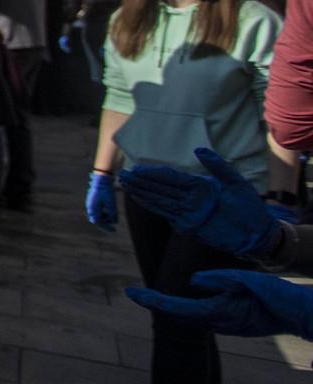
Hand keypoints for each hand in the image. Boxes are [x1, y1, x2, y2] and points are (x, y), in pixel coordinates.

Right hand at [86, 171, 119, 228]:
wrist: (101, 178)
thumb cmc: (106, 190)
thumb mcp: (111, 203)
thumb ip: (112, 213)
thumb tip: (114, 222)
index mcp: (93, 208)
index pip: (98, 222)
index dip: (106, 227)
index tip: (114, 230)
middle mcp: (90, 207)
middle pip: (96, 219)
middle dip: (104, 223)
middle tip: (112, 225)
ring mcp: (90, 203)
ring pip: (96, 214)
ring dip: (104, 217)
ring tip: (112, 216)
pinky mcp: (92, 199)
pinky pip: (96, 210)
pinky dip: (103, 212)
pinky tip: (108, 210)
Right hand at [120, 150, 279, 256]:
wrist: (258, 233)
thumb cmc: (251, 207)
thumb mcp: (237, 183)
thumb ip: (218, 166)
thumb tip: (198, 150)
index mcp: (201, 185)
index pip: (172, 177)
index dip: (154, 173)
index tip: (137, 168)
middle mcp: (192, 197)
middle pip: (162, 187)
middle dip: (143, 182)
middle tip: (124, 175)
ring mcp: (189, 210)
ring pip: (161, 200)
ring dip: (143, 193)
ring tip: (127, 185)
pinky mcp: (190, 224)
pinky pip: (167, 213)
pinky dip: (152, 206)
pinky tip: (140, 199)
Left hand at [127, 269, 312, 338]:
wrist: (296, 315)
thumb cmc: (272, 296)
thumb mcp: (244, 281)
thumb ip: (217, 280)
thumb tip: (193, 280)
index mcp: (214, 312)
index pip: (173, 306)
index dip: (150, 300)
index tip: (129, 292)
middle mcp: (215, 322)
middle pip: (177, 314)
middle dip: (155, 304)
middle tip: (134, 293)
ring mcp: (223, 325)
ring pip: (189, 316)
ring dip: (170, 308)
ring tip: (150, 298)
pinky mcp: (232, 322)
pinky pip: (203, 316)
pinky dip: (186, 309)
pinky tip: (181, 303)